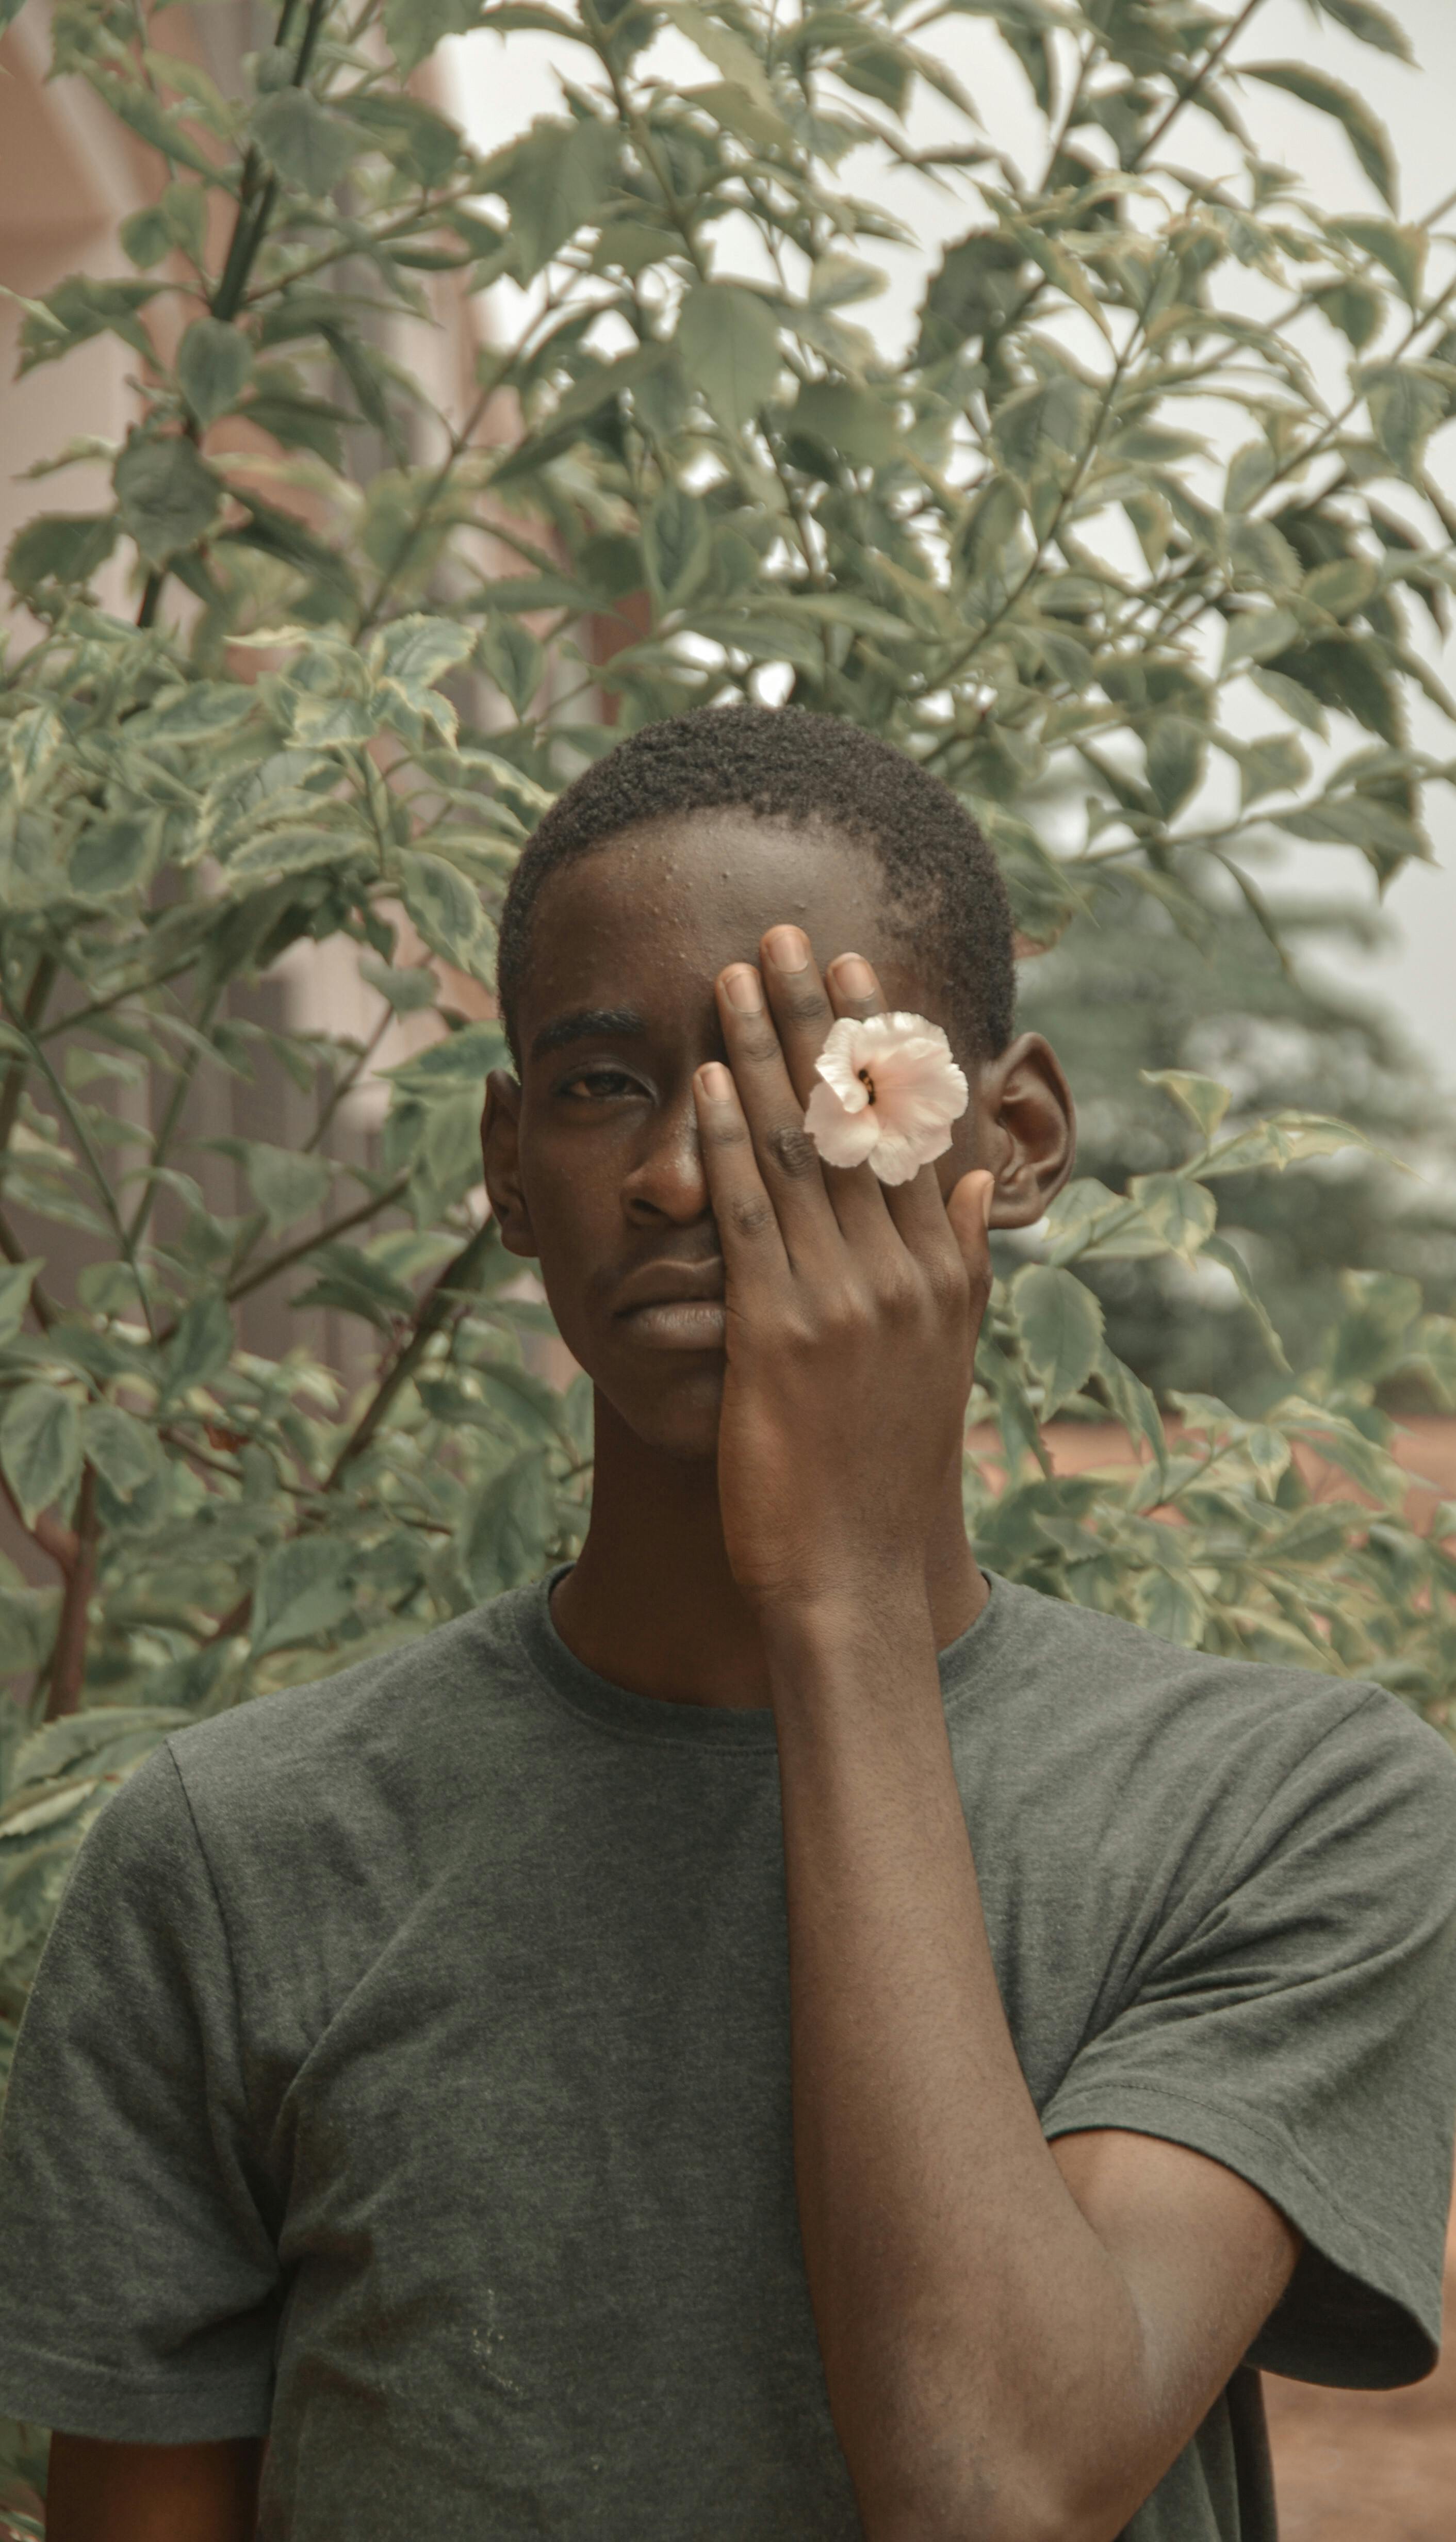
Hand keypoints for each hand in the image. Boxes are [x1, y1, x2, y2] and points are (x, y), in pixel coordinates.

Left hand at [693, 926, 993, 1621]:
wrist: (854, 1574)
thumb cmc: (887, 1471)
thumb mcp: (946, 1359)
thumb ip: (961, 1263)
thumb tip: (981, 1179)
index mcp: (938, 1275)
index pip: (910, 1133)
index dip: (882, 1048)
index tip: (860, 976)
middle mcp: (898, 1274)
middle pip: (854, 1123)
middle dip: (818, 1023)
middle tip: (789, 938)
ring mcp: (840, 1301)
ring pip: (795, 1153)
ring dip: (759, 1058)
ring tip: (733, 981)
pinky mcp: (778, 1334)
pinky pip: (747, 1219)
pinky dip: (723, 1145)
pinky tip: (700, 1085)